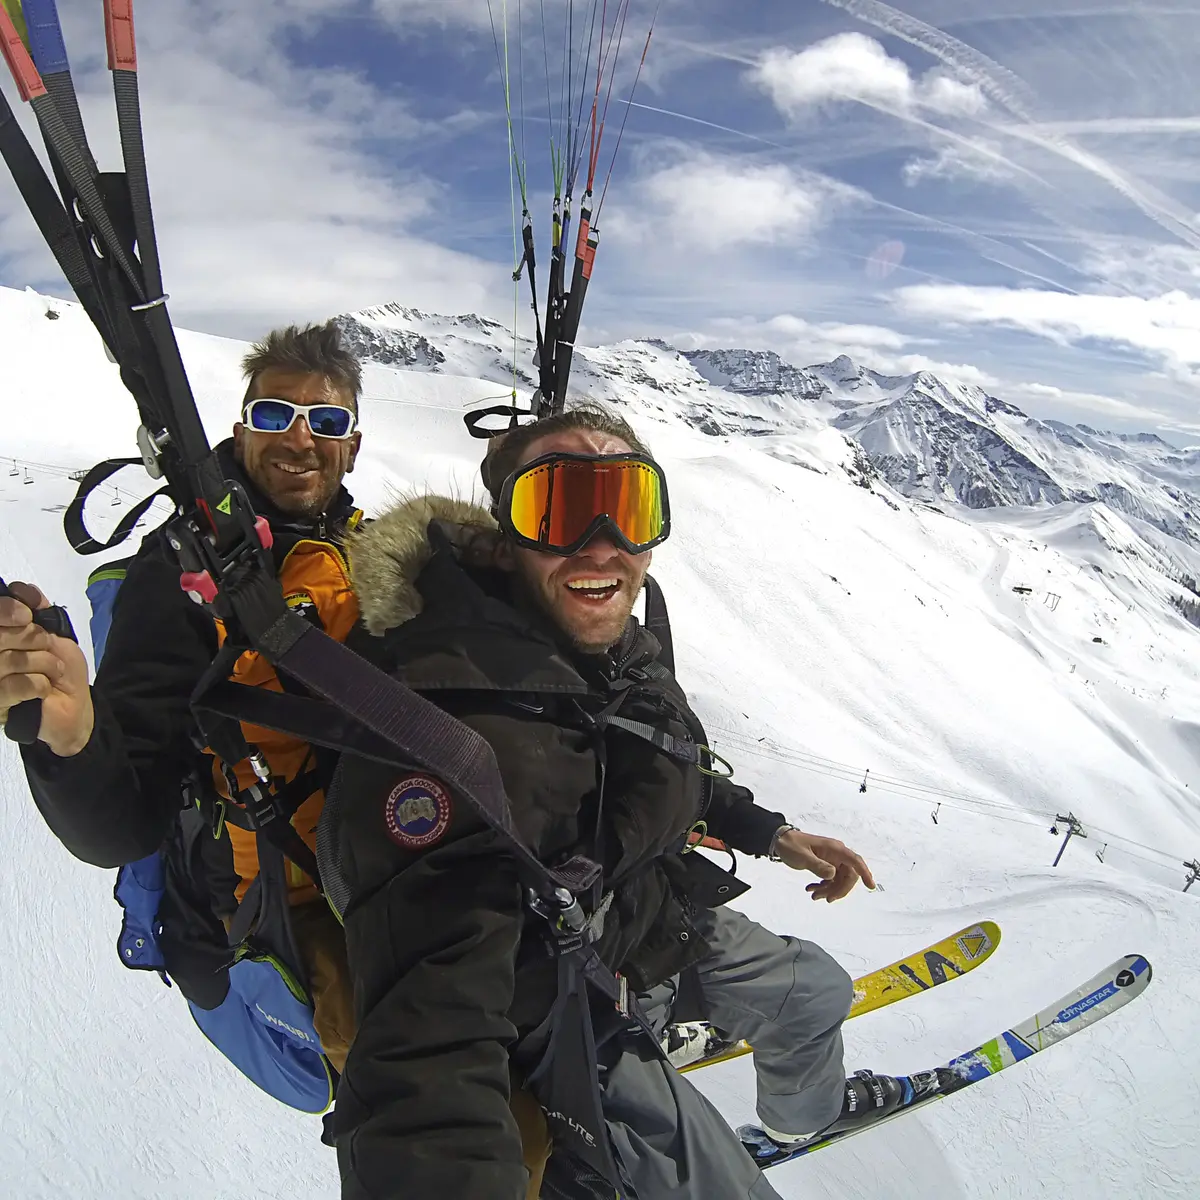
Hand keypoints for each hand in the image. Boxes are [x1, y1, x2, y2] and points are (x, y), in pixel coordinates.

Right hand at [0, 581, 93, 755]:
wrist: (74, 708)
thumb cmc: (61, 670)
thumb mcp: (55, 635)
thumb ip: (37, 611)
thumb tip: (21, 589)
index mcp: (0, 636)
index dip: (5, 610)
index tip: (27, 615)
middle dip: (31, 637)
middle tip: (46, 647)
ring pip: (8, 660)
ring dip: (42, 662)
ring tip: (52, 671)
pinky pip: (14, 685)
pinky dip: (38, 683)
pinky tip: (44, 689)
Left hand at [774, 828, 875, 902]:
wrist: (780, 841)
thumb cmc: (791, 845)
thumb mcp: (802, 856)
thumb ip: (818, 866)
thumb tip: (833, 874)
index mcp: (834, 848)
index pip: (854, 861)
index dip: (864, 873)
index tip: (870, 886)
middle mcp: (836, 854)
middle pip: (848, 875)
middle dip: (839, 889)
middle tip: (826, 899)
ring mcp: (831, 860)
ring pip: (838, 880)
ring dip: (828, 890)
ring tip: (813, 895)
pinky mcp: (825, 866)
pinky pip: (830, 880)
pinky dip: (822, 887)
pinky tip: (811, 889)